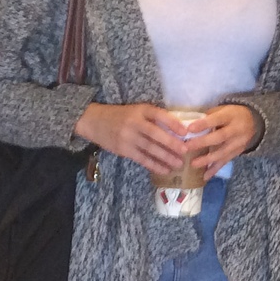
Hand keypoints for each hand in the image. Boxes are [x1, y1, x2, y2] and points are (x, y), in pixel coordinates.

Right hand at [73, 102, 192, 174]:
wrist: (94, 121)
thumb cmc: (121, 116)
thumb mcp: (137, 111)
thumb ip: (153, 118)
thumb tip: (178, 130)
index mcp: (140, 110)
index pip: (158, 115)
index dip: (172, 123)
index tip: (185, 131)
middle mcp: (134, 123)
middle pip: (155, 134)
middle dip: (171, 143)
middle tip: (185, 151)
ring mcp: (127, 138)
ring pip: (150, 149)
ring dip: (166, 157)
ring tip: (179, 164)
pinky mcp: (123, 150)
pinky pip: (142, 159)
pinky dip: (154, 165)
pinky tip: (165, 170)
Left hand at [184, 104, 261, 177]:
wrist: (254, 122)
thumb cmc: (231, 114)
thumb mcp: (222, 109)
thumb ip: (209, 116)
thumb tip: (189, 126)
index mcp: (231, 116)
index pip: (217, 119)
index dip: (204, 124)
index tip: (190, 129)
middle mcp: (236, 130)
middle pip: (220, 137)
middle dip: (203, 143)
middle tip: (187, 147)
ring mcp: (238, 143)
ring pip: (223, 152)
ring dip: (207, 159)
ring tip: (193, 164)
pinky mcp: (238, 153)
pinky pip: (225, 162)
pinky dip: (215, 169)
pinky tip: (205, 176)